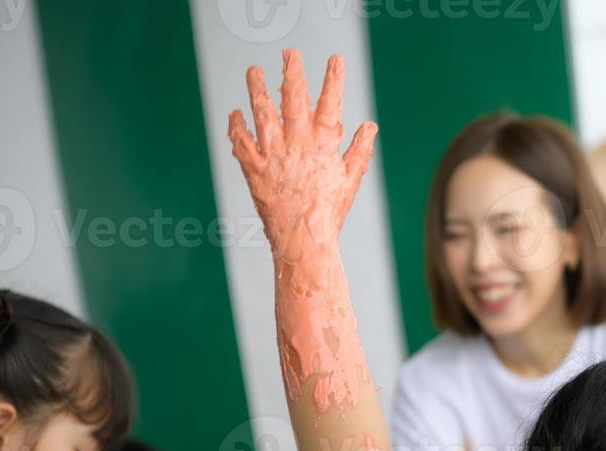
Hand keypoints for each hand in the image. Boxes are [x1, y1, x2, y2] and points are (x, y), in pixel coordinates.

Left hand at [229, 50, 376, 258]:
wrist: (303, 241)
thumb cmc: (330, 213)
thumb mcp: (350, 181)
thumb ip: (359, 151)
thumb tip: (370, 127)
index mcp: (324, 146)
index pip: (331, 104)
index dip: (334, 79)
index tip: (335, 59)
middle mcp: (297, 145)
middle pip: (294, 99)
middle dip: (293, 73)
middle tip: (289, 53)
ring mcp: (273, 156)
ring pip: (262, 113)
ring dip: (257, 89)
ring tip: (253, 71)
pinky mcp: (254, 170)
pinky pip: (241, 142)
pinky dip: (236, 126)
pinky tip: (235, 113)